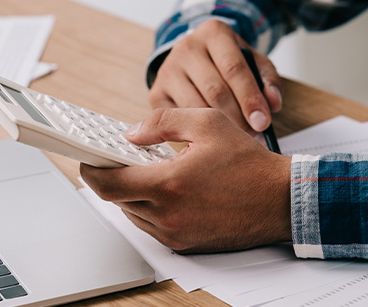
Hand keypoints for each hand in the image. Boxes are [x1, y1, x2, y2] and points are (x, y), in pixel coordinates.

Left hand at [80, 108, 291, 253]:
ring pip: (132, 213)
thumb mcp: (206, 123)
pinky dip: (148, 208)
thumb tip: (131, 133)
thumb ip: (161, 123)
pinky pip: (151, 226)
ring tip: (147, 172)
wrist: (280, 200)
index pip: (108, 184)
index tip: (88, 159)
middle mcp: (167, 215)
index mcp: (168, 185)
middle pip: (117, 199)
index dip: (91, 171)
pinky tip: (165, 190)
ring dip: (131, 193)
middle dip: (113, 178)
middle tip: (120, 159)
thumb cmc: (248, 164)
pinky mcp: (184, 243)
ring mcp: (175, 233)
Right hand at [149, 19, 282, 134]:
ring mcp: (167, 70)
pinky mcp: (156, 92)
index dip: (250, 98)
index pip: (234, 68)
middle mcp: (186, 47)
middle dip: (236, 118)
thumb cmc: (227, 63)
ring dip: (216, 128)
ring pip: (195, 107)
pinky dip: (196, 131)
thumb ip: (268, 81)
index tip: (263, 122)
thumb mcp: (253, 63)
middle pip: (214, 90)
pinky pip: (179, 118)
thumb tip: (273, 104)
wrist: (194, 59)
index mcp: (214, 33)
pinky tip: (210, 135)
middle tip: (252, 135)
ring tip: (235, 138)